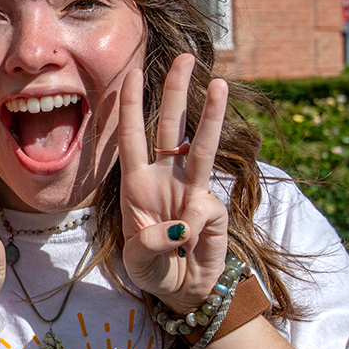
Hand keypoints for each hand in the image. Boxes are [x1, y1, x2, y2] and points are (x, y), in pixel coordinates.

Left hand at [118, 54, 229, 312]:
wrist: (181, 289)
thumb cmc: (152, 268)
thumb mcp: (137, 260)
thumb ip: (148, 244)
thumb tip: (179, 224)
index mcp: (136, 184)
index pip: (131, 138)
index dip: (129, 108)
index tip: (130, 75)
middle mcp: (165, 178)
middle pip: (170, 128)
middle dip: (175, 93)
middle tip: (183, 58)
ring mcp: (192, 189)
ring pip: (201, 145)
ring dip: (210, 115)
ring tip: (219, 83)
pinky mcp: (212, 209)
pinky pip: (204, 211)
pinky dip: (192, 230)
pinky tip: (186, 245)